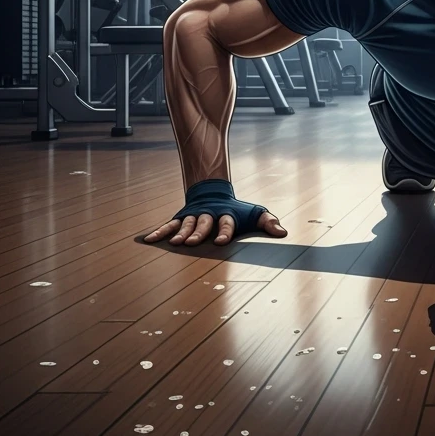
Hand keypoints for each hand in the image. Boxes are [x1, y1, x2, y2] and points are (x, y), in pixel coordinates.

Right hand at [144, 210, 286, 246]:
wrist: (215, 192)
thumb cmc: (237, 210)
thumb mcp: (254, 214)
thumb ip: (268, 222)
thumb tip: (284, 233)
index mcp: (227, 214)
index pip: (226, 223)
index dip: (224, 232)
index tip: (221, 242)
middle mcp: (209, 214)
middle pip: (204, 223)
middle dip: (199, 233)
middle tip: (192, 243)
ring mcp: (194, 216)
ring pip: (187, 224)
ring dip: (180, 233)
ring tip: (174, 243)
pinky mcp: (182, 218)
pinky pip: (170, 225)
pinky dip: (160, 231)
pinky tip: (150, 240)